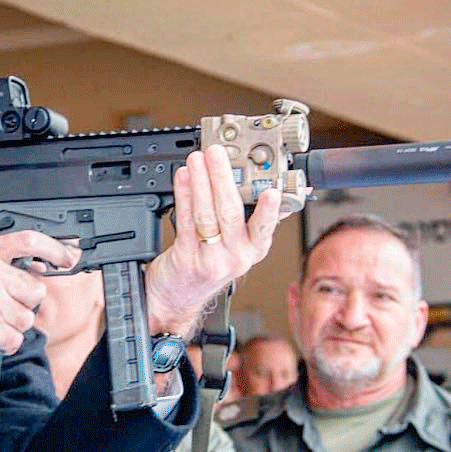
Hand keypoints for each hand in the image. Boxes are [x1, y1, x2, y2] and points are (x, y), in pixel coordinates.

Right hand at [0, 231, 79, 362]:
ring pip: (27, 317)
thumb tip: (38, 268)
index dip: (54, 248)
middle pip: (35, 289)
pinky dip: (5, 343)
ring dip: (12, 325)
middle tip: (0, 306)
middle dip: (24, 303)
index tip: (70, 255)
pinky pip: (14, 338)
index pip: (27, 241)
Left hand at [145, 144, 280, 337]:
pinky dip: (184, 196)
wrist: (179, 298)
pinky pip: (186, 222)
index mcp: (254, 249)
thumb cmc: (209, 265)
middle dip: (223, 179)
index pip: (265, 227)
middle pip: (231, 213)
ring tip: (197, 159)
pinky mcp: (187, 259)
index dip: (269, 209)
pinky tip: (183, 178)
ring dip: (201, 182)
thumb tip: (266, 185)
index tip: (272, 192)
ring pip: (207, 215)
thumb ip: (249, 220)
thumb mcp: (237, 246)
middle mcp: (236, 257)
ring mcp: (211, 259)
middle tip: (217, 154)